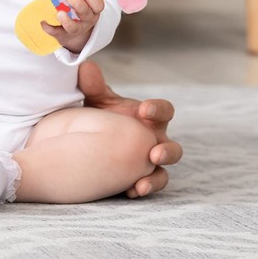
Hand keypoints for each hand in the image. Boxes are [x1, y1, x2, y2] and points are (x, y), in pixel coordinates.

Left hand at [41, 0, 103, 53]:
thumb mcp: (84, 3)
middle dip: (78, 4)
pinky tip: (43, 22)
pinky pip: (56, 33)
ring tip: (59, 13)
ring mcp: (76, 29)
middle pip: (86, 14)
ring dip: (66, 21)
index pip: (98, 5)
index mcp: (93, 10)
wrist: (74, 35)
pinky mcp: (63, 35)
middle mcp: (87, 21)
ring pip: (74, 28)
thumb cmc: (78, 12)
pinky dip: (49, 28)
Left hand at [78, 60, 181, 197]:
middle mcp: (154, 139)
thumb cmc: (100, 114)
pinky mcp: (138, 176)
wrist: (86, 135)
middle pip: (172, 147)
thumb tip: (85, 67)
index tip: (145, 110)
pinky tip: (130, 191)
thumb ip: (93, 85)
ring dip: (156, 178)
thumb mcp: (96, 99)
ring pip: (163, 172)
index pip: (164, 111)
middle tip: (154, 152)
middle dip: (167, 151)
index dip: (159, 110)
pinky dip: (141, 189)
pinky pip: (147, 185)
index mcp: (149, 117)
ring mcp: (148, 161)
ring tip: (142, 184)